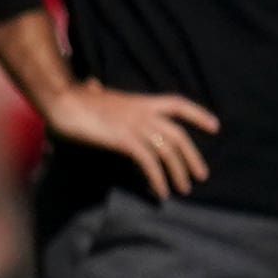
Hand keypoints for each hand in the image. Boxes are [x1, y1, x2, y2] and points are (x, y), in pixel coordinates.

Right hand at [42, 79, 219, 199]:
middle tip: (201, 175)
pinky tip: (159, 192)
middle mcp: (143, 112)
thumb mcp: (93, 93)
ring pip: (167, 150)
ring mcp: (135, 125)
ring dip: (178, 172)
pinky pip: (149, 162)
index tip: (215, 126)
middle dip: (192, 157)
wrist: (62, 100)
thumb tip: (92, 85)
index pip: (177, 104)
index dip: (198, 114)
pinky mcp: (124, 140)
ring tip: (183, 189)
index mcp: (140, 101)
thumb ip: (98, 91)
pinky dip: (157, 178)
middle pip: (178, 135)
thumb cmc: (72, 98)